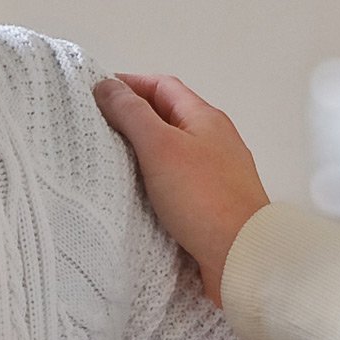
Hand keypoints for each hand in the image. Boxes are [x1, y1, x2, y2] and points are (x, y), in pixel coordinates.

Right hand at [93, 73, 269, 302]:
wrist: (242, 254)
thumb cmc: (206, 199)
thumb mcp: (160, 147)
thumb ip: (132, 114)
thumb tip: (108, 86)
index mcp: (205, 118)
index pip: (162, 86)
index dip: (129, 84)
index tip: (98, 92)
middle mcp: (214, 140)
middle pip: (168, 116)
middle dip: (132, 117)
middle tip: (98, 124)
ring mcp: (215, 172)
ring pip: (172, 150)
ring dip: (142, 150)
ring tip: (110, 157)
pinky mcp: (211, 201)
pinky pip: (177, 180)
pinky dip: (154, 179)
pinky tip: (137, 192)